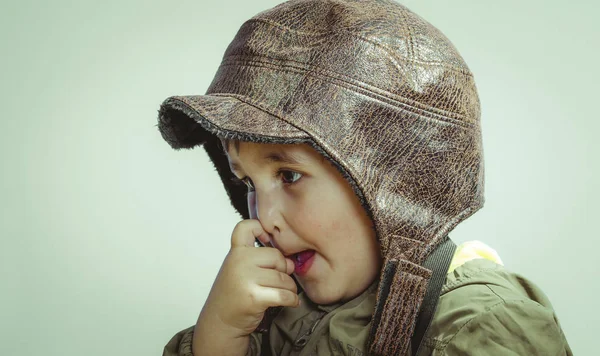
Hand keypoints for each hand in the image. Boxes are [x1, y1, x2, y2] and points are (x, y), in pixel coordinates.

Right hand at [198, 219, 298, 336]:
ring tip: (283, 293)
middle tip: (278, 280)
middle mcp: (239, 262)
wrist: (220, 323)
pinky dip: (292, 300)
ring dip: (290, 288)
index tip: (267, 240)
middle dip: (284, 270)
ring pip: (284, 278)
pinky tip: (290, 302)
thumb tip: (291, 263)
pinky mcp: (254, 297)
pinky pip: (285, 294)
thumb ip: (263, 261)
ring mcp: (245, 279)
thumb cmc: (234, 294)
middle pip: (277, 256)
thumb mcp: (241, 270)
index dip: (261, 229)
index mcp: (235, 252)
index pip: (247, 227)